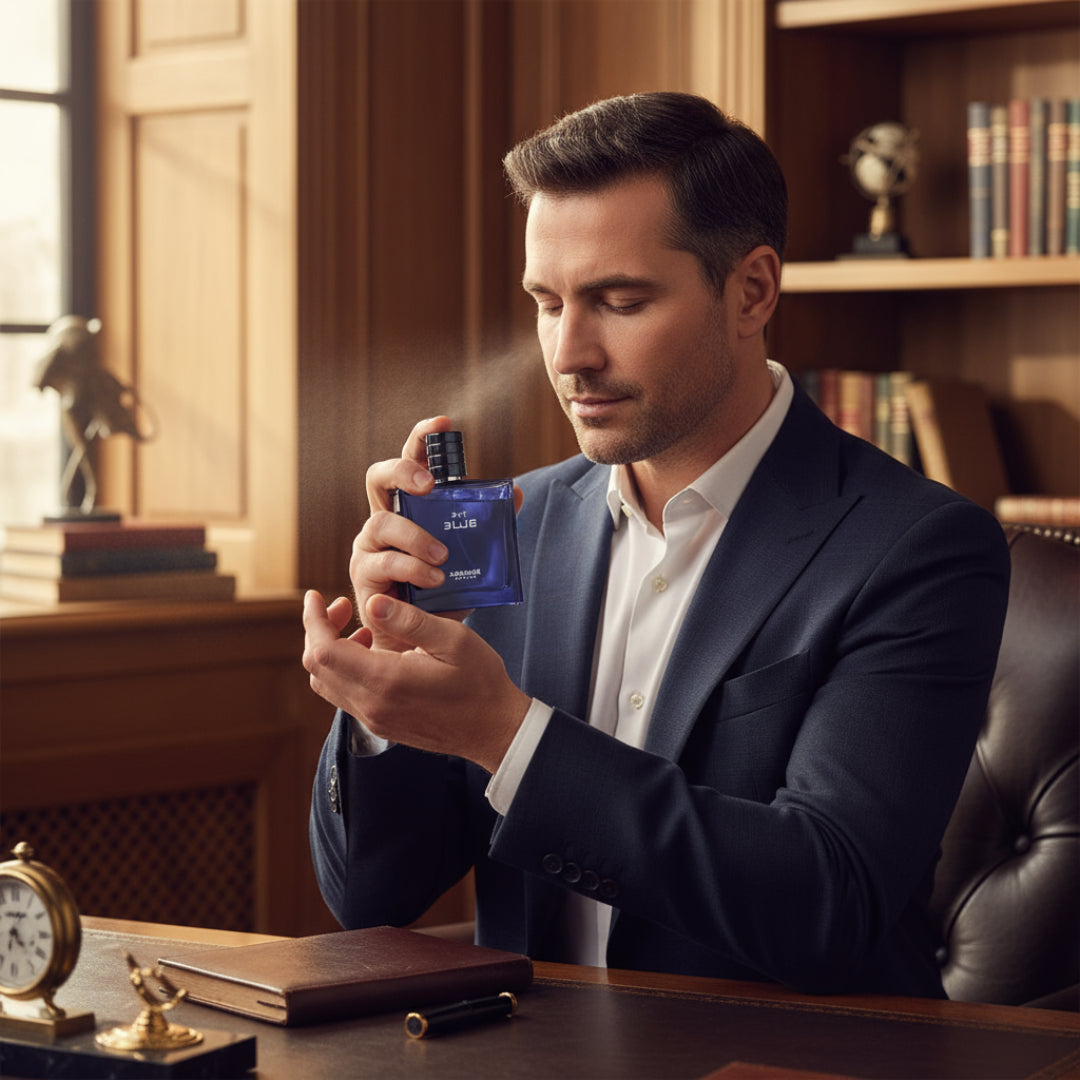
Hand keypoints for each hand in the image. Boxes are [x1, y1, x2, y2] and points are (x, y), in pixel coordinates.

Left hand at [303, 589, 530, 773]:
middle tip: (341, 605)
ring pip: (326, 682)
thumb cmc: (481, 682)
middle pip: (316, 667)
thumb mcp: (453, 640)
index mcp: (385, 681)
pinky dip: (344, 668)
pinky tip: (372, 650)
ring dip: (329, 650)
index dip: (313, 620)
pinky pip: (344, 694)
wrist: (494, 729)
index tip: (315, 596)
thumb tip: (372, 603)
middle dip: (318, 631)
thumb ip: (409, 621)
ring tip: (358, 626)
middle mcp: (371, 705)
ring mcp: (373, 719)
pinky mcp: (380, 724)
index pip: (324, 650)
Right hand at [350, 416, 522, 647]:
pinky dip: (412, 569)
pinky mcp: (364, 576)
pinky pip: (384, 564)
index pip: (410, 461)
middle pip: (378, 478)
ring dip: (415, 537)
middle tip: (429, 485)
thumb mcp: (471, 556)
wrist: (421, 640)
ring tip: (443, 556)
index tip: (443, 423)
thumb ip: (489, 525)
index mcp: (409, 506)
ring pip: (381, 524)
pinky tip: (435, 579)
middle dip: (402, 473)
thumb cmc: (443, 591)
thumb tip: (516, 492)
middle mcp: (383, 518)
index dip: (421, 438)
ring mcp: (369, 547)